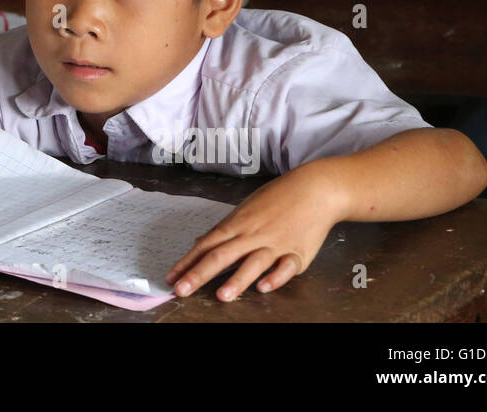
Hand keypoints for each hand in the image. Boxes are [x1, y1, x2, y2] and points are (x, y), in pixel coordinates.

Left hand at [166, 166, 338, 300]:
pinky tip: (264, 287)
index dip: (187, 262)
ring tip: (221, 296)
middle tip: (181, 290)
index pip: (207, 245)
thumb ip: (225, 229)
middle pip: (222, 255)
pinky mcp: (298, 252)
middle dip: (199, 274)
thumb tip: (201, 242)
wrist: (315, 189)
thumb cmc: (278, 198)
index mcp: (237, 224)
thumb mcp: (247, 209)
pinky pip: (286, 267)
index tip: (171, 278)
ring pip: (253, 263)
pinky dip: (275, 277)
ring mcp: (275, 244)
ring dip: (237, 280)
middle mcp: (253, 234)